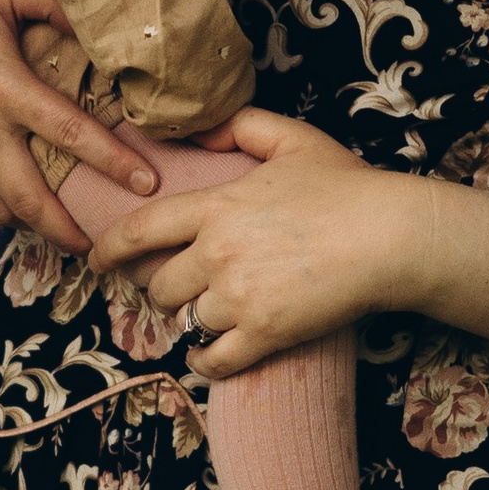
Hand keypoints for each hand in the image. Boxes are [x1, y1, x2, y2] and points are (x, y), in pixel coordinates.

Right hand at [0, 0, 144, 247]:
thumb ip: (57, 2)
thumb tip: (107, 20)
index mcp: (3, 87)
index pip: (71, 135)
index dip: (115, 164)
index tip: (148, 185)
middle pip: (32, 199)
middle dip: (70, 230)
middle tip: (103, 245)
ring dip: (32, 226)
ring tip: (63, 232)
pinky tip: (15, 212)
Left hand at [88, 106, 425, 374]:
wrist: (391, 237)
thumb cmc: (348, 187)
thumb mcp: (293, 139)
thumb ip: (241, 127)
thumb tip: (199, 133)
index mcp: (216, 207)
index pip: (140, 230)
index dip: (110, 249)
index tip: (97, 260)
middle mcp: (217, 253)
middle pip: (159, 285)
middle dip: (161, 289)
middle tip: (175, 289)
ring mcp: (239, 296)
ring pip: (185, 322)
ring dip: (189, 323)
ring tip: (204, 317)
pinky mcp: (265, 333)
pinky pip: (213, 360)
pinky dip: (205, 362)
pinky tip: (210, 355)